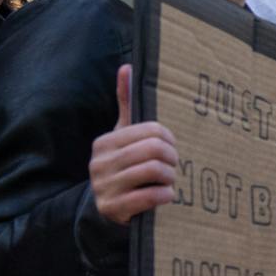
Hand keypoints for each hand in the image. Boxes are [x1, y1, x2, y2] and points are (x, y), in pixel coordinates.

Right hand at [89, 65, 178, 225]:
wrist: (107, 208)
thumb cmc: (124, 165)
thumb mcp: (124, 136)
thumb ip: (127, 104)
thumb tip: (128, 66)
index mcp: (105, 142)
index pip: (152, 131)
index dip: (170, 140)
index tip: (172, 148)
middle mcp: (99, 163)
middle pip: (155, 150)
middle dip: (173, 158)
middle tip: (175, 165)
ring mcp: (104, 186)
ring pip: (154, 171)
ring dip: (170, 177)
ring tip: (169, 179)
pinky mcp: (112, 208)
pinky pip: (150, 196)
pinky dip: (166, 195)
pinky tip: (166, 195)